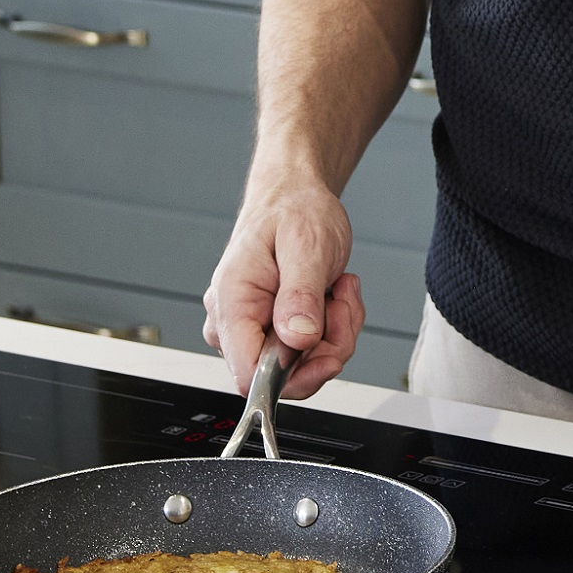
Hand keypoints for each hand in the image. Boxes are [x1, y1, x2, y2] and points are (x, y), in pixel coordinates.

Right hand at [204, 170, 368, 400]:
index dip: (294, 376)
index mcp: (231, 302)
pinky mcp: (270, 330)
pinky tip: (332, 296)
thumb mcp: (306, 246)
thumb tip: (298, 341)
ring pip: (302, 365)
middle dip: (326, 346)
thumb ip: (300, 295)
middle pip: (283, 374)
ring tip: (338, 290)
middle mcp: (233, 322)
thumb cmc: (293, 210)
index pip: (249, 374)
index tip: (329, 355)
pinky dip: (332, 330)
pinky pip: (308, 352)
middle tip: (340, 303)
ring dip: (335, 333)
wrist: (295, 196)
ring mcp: (251, 327)